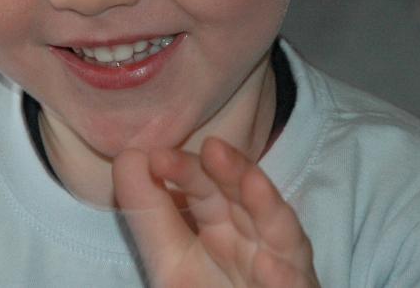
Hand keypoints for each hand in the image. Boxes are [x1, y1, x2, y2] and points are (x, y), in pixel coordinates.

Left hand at [113, 137, 320, 287]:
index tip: (155, 155)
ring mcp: (279, 266)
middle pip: (245, 200)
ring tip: (252, 182)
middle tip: (211, 146)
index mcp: (220, 227)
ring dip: (267, 206)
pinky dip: (283, 275)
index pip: (205, 189)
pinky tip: (269, 266)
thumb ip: (148, 214)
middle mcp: (253, 240)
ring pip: (280, 231)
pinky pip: (292, 283)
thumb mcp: (169, 260)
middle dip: (232, 172)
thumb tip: (127, 156)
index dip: (185, 170)